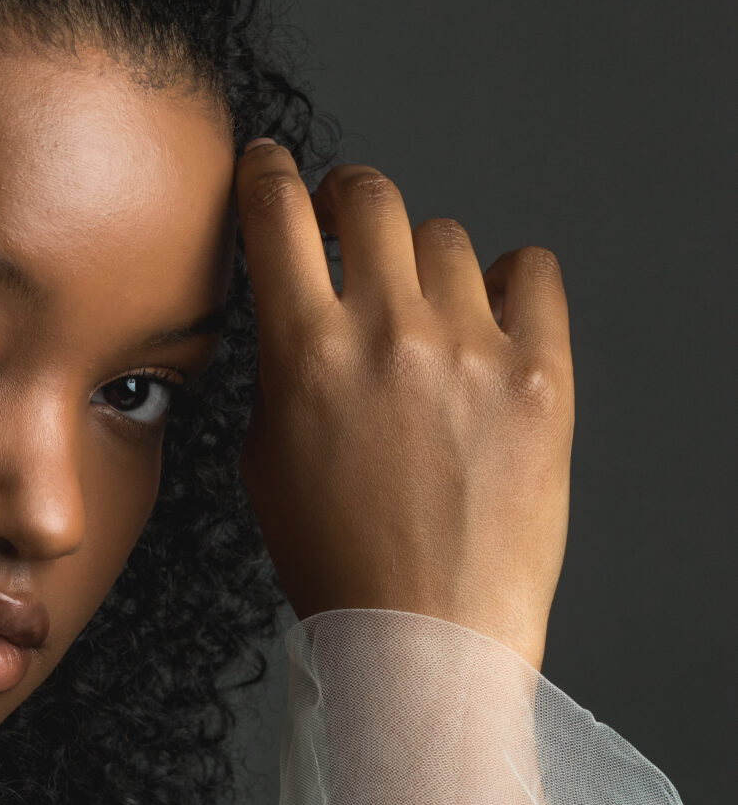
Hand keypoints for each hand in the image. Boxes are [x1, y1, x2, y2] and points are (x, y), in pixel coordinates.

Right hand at [235, 144, 571, 669]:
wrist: (426, 637)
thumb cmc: (339, 567)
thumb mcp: (264, 464)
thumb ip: (280, 373)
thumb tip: (300, 320)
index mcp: (304, 352)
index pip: (275, 213)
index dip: (267, 173)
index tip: (271, 167)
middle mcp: (389, 332)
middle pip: (371, 198)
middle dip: (349, 199)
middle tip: (348, 220)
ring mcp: (472, 348)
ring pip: (447, 238)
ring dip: (427, 263)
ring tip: (426, 314)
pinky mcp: (542, 375)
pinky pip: (534, 272)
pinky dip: (512, 281)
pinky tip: (496, 317)